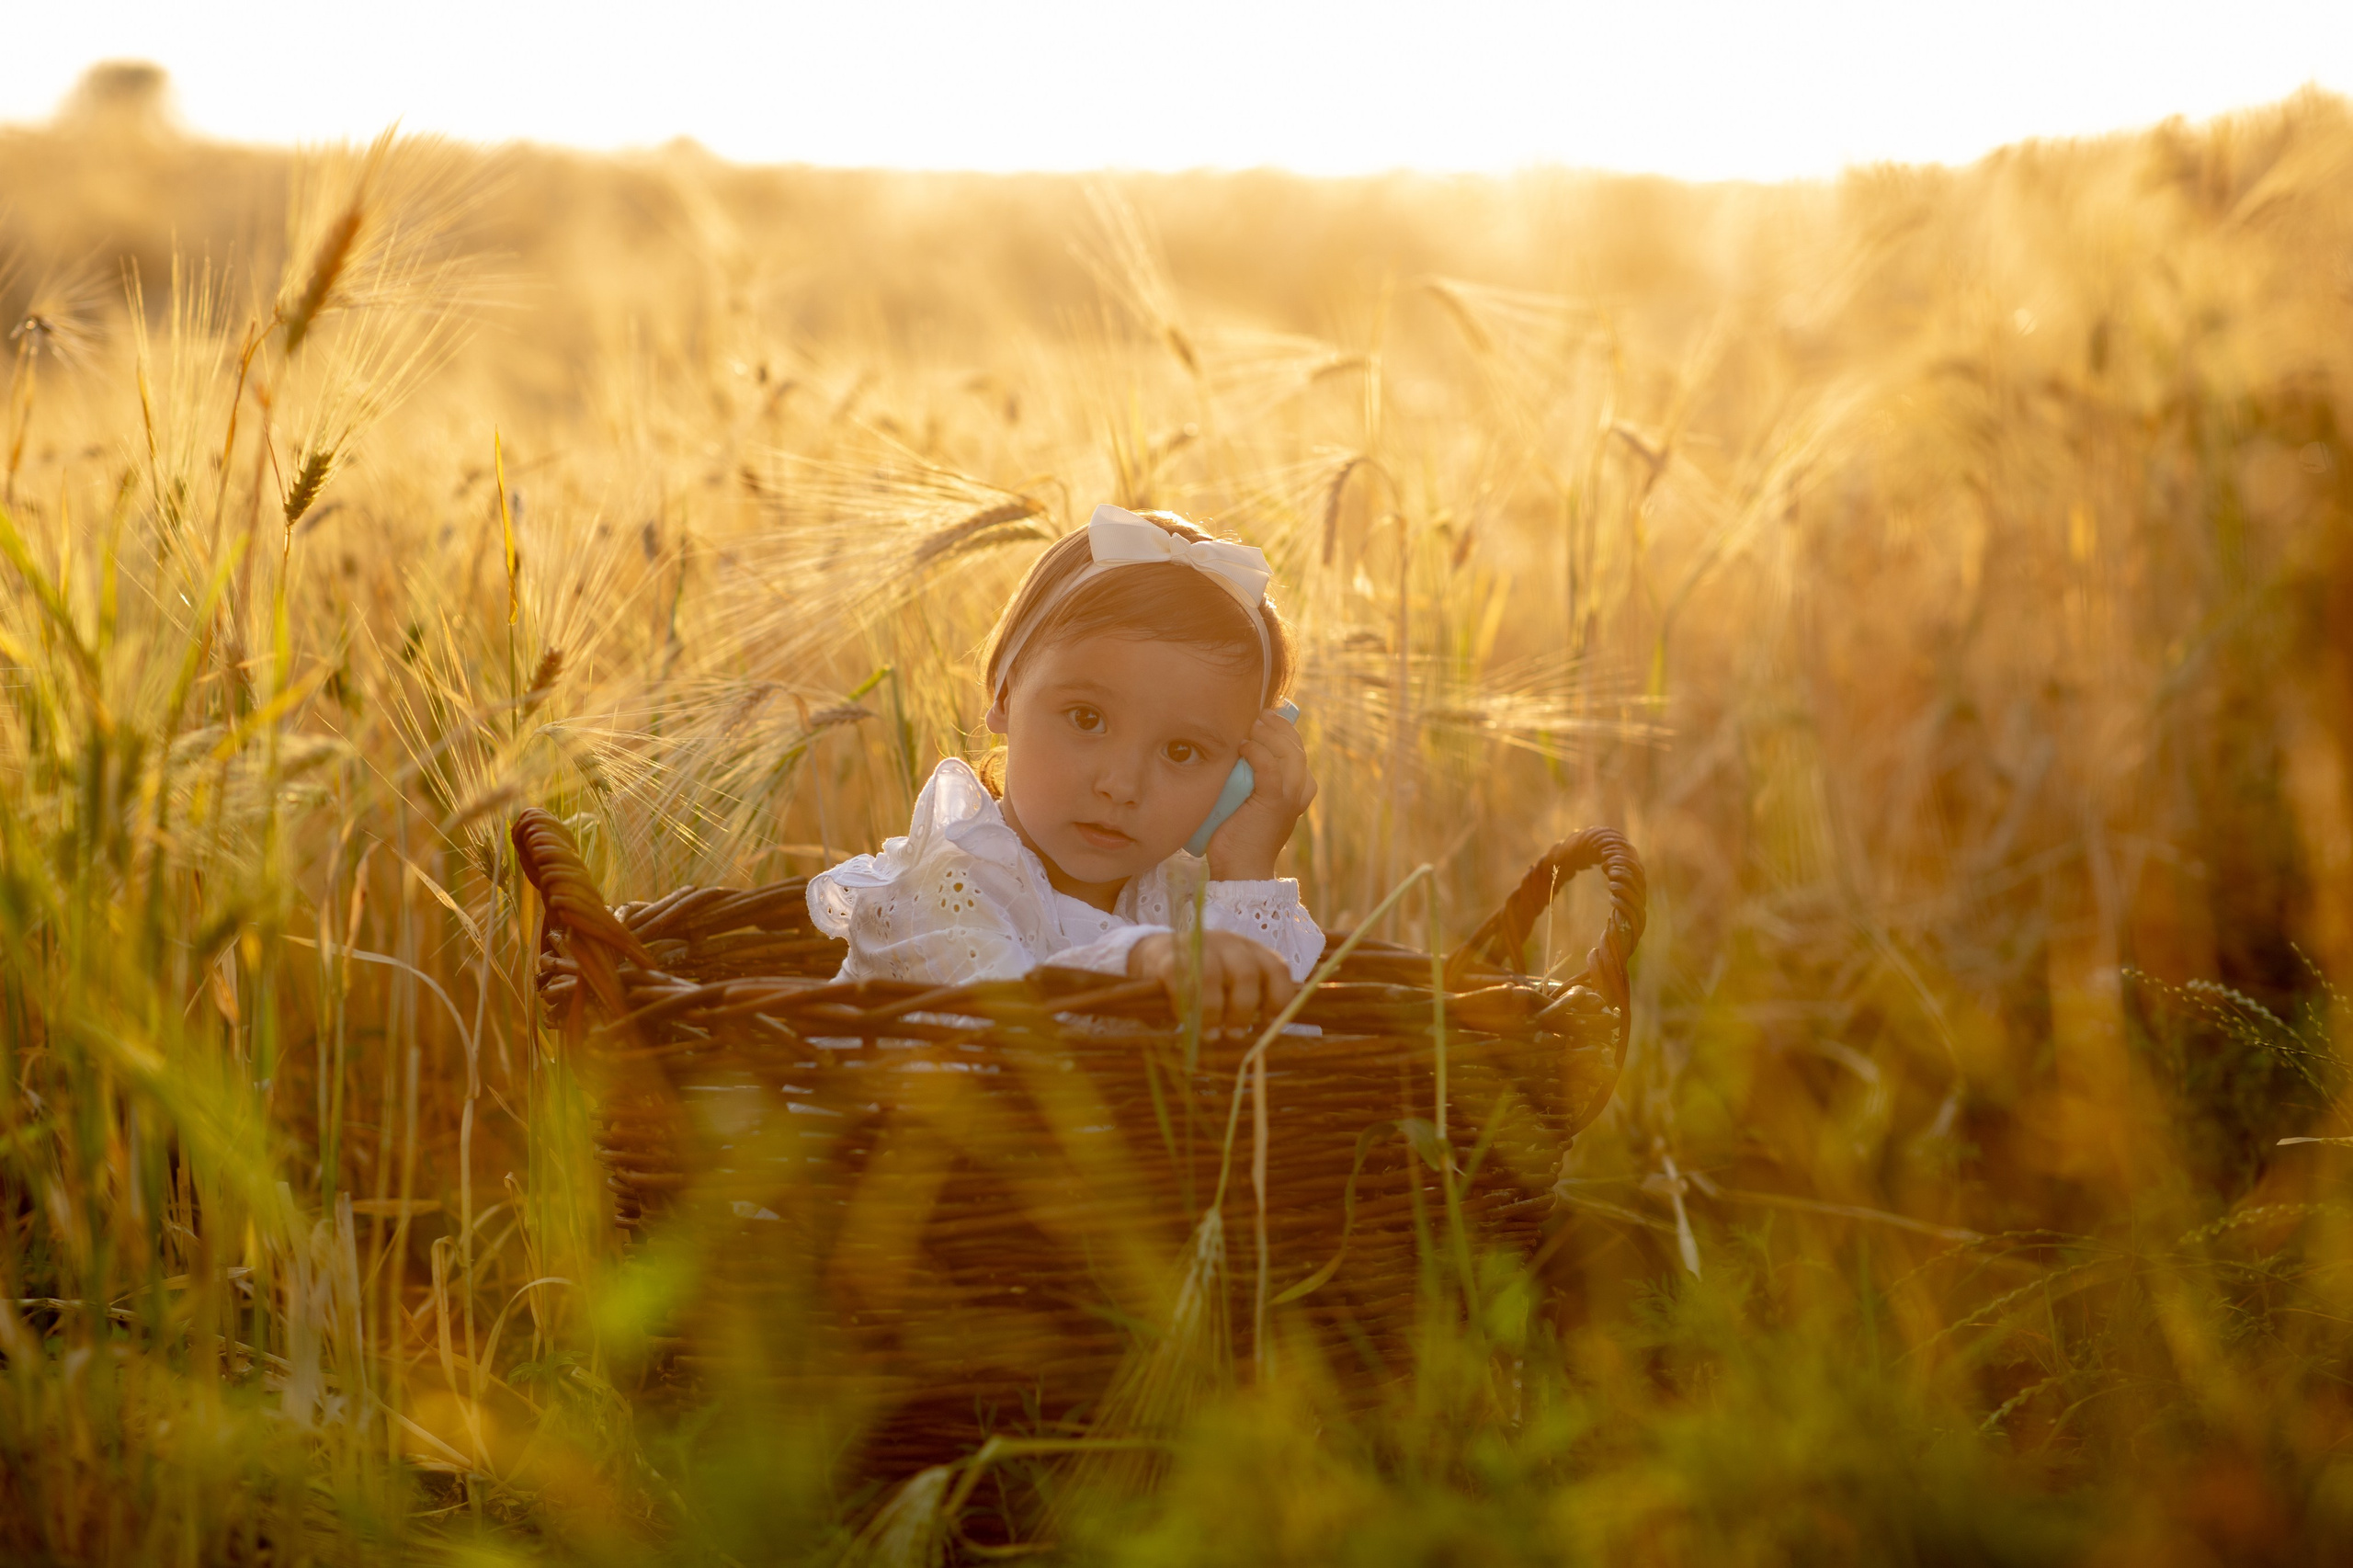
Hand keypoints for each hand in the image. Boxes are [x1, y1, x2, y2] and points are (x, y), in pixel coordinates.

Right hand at [1128, 930, 1297, 1034]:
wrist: (1156, 953)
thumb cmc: (1204, 978)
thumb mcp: (1231, 983)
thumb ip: (1248, 1001)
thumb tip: (1265, 1037)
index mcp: (1251, 951)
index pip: (1277, 968)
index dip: (1278, 998)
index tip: (1268, 1024)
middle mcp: (1229, 944)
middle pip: (1246, 973)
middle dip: (1243, 1009)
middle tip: (1235, 1034)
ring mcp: (1198, 947)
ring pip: (1212, 977)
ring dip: (1213, 1012)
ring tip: (1211, 1035)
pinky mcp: (1169, 957)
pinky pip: (1181, 983)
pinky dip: (1186, 1007)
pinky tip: (1185, 1022)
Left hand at [1206, 707, 1316, 880]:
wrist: (1241, 869)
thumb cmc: (1240, 837)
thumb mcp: (1249, 801)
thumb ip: (1252, 779)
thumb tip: (1238, 752)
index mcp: (1299, 791)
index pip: (1297, 751)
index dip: (1285, 730)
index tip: (1267, 716)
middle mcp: (1300, 792)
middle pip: (1295, 747)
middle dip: (1279, 726)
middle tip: (1259, 715)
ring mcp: (1290, 797)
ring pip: (1287, 753)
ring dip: (1269, 735)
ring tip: (1252, 725)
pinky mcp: (1274, 802)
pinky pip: (1270, 767)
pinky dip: (1257, 753)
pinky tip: (1244, 746)